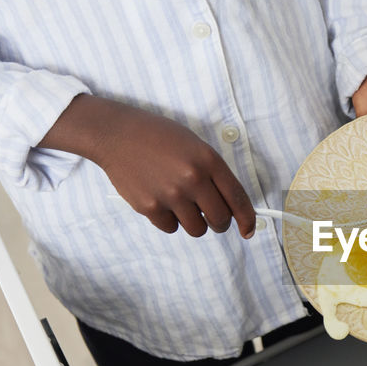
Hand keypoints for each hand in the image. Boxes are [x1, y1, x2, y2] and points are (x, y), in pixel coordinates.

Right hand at [40, 95, 256, 237]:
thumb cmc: (159, 137)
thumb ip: (213, 173)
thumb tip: (229, 206)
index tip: (249, 231)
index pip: (237, 198)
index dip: (247, 219)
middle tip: (212, 217)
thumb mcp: (195, 145)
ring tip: (184, 206)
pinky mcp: (149, 207)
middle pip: (219, 220)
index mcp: (209, 161)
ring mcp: (170, 195)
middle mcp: (193, 180)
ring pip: (197, 229)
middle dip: (219, 223)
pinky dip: (171, 220)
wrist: (117, 135)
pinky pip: (171, 228)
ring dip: (195, 223)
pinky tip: (162, 201)